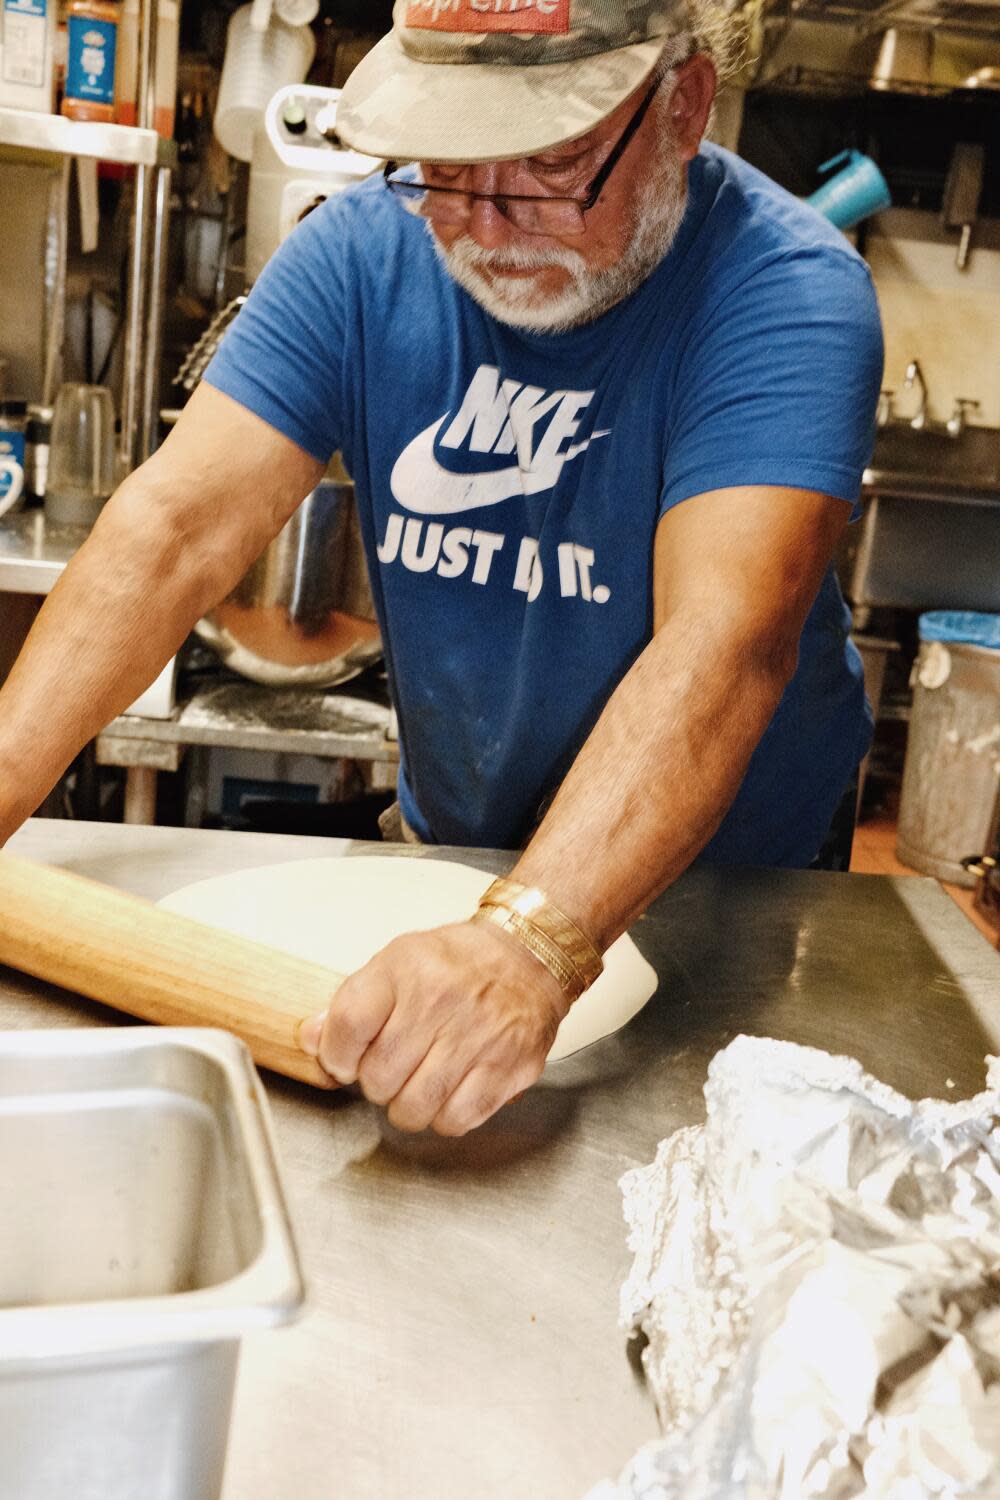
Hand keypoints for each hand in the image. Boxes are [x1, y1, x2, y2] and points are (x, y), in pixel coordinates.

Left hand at [298, 921, 568, 1135]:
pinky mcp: (507, 1068)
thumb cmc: (458, 963)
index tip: (344, 1060)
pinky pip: (456, 1120)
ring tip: (417, 1082)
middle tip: (390, 1068)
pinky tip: (447, 1093)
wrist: (527, 957)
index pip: (347, 1028)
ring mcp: (478, 1038)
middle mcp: (442, 1002)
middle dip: (376, 1083)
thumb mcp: (396, 962)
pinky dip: (444, 1117)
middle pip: (378, 1076)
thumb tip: (310, 1038)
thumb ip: (351, 1002)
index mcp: (407, 968)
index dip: (336, 1057)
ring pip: (413, 1108)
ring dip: (407, 1105)